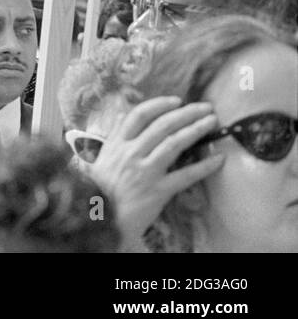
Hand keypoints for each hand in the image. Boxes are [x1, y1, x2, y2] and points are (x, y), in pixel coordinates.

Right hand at [90, 96, 224, 249]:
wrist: (101, 218)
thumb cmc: (100, 189)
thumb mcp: (99, 159)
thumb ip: (112, 139)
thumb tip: (120, 116)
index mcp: (116, 144)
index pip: (139, 115)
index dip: (159, 104)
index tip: (177, 100)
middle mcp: (131, 153)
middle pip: (162, 125)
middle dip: (187, 113)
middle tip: (205, 108)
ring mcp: (146, 171)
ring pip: (175, 143)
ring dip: (196, 129)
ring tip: (212, 122)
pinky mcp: (158, 190)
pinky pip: (186, 175)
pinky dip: (205, 166)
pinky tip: (219, 159)